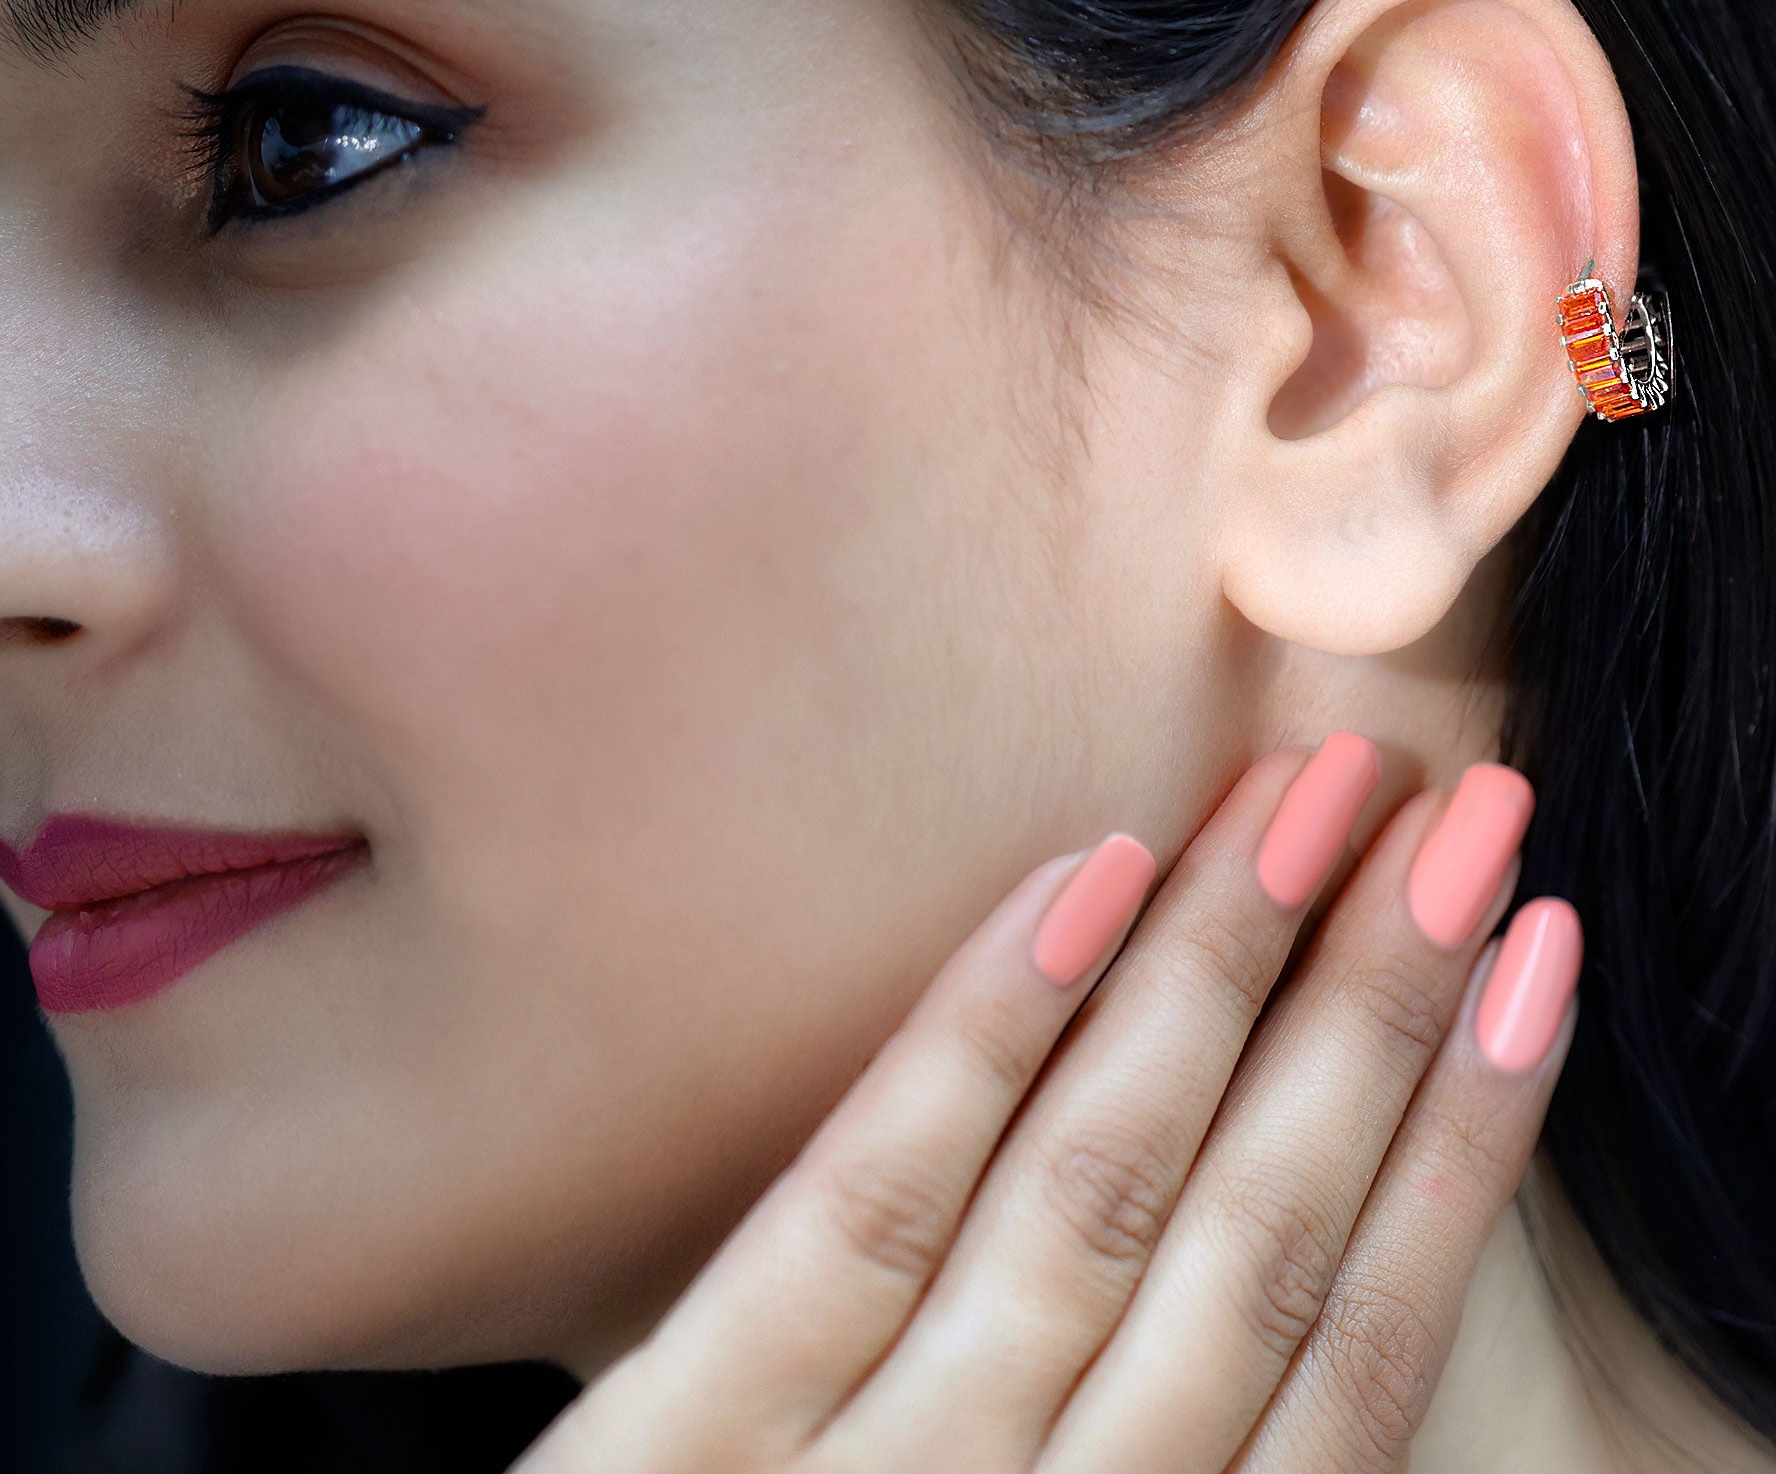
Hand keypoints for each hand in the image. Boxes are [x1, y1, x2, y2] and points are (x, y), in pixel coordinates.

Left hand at [513, 739, 1581, 1472]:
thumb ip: (1142, 1444)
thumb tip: (1299, 1227)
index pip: (1347, 1354)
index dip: (1459, 1152)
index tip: (1531, 966)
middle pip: (1250, 1241)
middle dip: (1374, 1013)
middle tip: (1456, 816)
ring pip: (1090, 1197)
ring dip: (1216, 978)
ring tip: (1299, 803)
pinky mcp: (681, 1445)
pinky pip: (862, 1212)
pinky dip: (980, 1041)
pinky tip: (1078, 880)